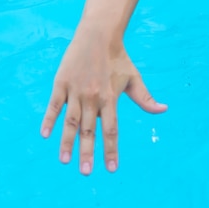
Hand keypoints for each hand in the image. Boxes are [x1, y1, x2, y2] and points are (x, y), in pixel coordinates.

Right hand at [40, 28, 166, 174]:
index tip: (111, 169)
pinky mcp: (61, 83)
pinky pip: (54, 105)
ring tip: (65, 161)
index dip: (111, 150)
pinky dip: (49, 119)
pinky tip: (44, 134)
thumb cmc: (118, 58)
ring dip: (67, 142)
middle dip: (87, 153)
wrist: (98, 35)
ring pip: (70, 122)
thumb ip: (145, 98)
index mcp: (111, 98)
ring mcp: (75, 91)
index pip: (111, 130)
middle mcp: (93, 97)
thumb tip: (164, 110)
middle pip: (89, 130)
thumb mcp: (134, 78)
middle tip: (86, 172)